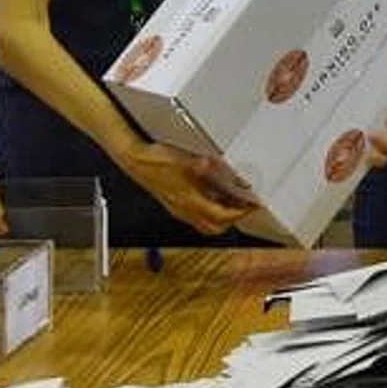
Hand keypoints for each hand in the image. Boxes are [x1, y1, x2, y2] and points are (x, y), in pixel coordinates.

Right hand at [118, 142, 255, 235]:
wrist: (134, 160)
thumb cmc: (156, 160)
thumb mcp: (187, 161)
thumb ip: (208, 168)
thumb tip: (227, 174)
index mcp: (189, 200)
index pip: (221, 216)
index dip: (239, 213)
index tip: (252, 206)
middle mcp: (184, 209)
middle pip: (214, 227)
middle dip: (232, 220)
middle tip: (244, 207)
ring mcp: (178, 209)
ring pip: (204, 225)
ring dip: (221, 219)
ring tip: (232, 204)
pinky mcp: (174, 205)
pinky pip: (196, 218)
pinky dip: (209, 213)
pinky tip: (213, 198)